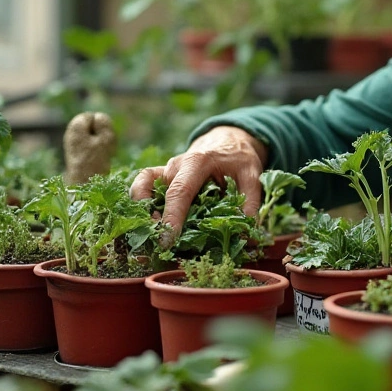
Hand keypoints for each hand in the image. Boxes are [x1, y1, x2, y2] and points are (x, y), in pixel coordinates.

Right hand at [129, 126, 268, 239]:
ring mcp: (164, 171)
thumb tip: (248, 236)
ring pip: (141, 189)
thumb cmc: (238, 160)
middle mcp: (175, 165)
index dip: (172, 216)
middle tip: (160, 248)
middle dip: (154, 222)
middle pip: (157, 194)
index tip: (168, 241)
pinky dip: (140, 206)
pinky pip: (141, 188)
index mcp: (197, 162)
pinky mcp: (159, 177)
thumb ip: (250, 204)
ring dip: (142, 213)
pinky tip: (150, 226)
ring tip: (153, 237)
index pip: (180, 191)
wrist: (227, 143)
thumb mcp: (251, 176)